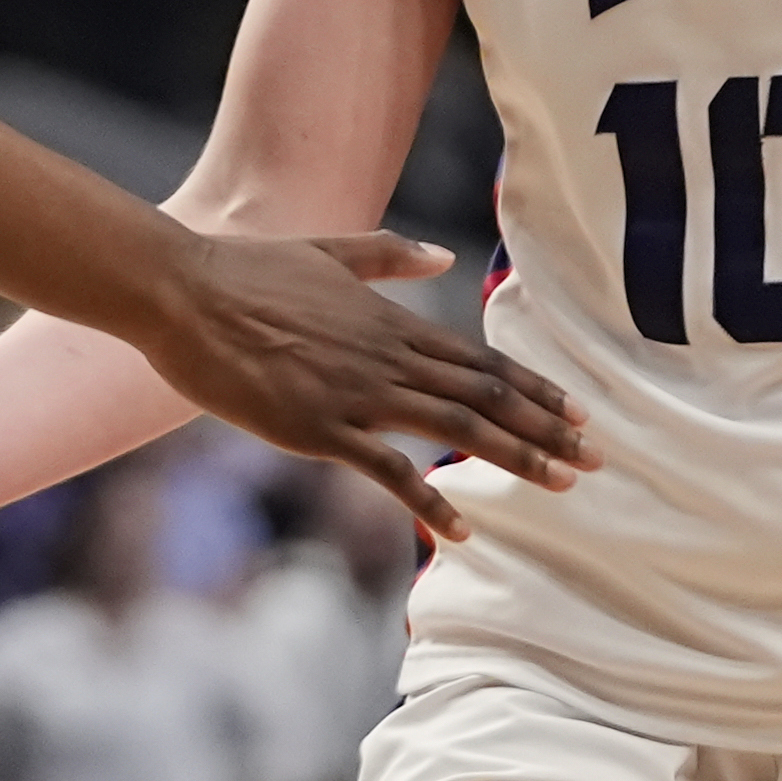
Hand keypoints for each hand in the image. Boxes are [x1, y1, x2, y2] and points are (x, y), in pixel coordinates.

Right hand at [120, 226, 596, 543]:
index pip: (482, 360)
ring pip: (455, 427)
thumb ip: (389, 256)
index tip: (578, 413)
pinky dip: (428, 499)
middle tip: (595, 459)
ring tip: (560, 483)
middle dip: (546, 429)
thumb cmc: (249, 272)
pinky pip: (387, 470)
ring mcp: (355, 393)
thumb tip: (443, 257)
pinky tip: (459, 529)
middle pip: (485, 395)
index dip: (535, 390)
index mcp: (392, 322)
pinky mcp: (318, 428)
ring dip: (514, 456)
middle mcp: (387, 357)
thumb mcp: (329, 252)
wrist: (186, 293)